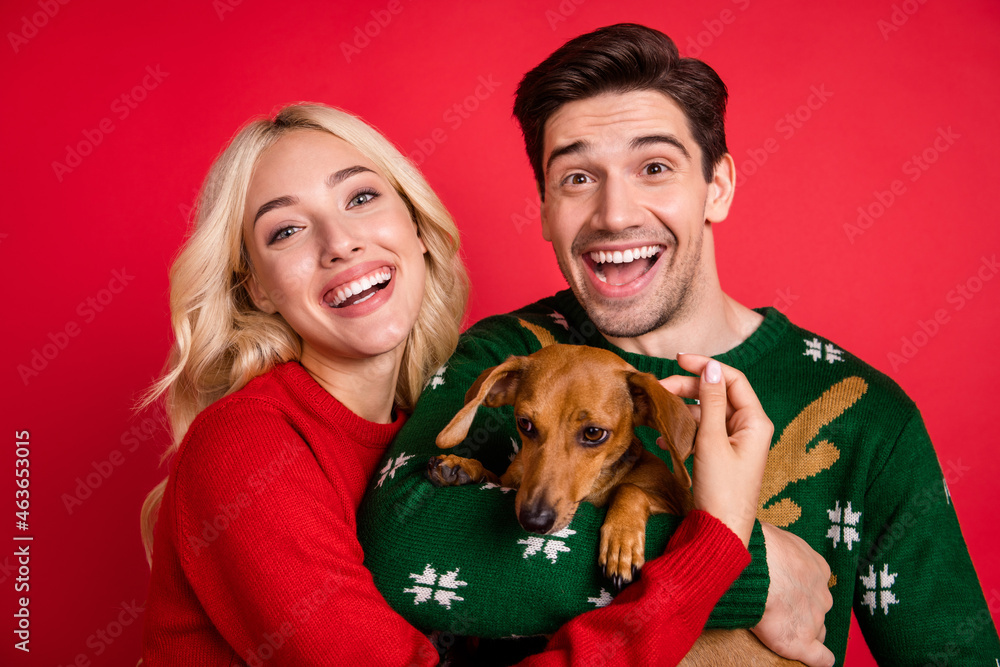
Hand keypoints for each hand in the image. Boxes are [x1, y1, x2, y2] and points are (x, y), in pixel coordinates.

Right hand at [660, 354, 770, 546]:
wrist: (720, 533)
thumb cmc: (721, 491)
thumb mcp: (712, 441)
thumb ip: (711, 402)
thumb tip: (710, 369)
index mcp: (755, 422)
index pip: (732, 379)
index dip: (705, 366)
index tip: (678, 359)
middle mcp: (748, 428)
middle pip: (717, 393)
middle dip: (688, 387)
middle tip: (660, 387)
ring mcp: (734, 442)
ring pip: (706, 412)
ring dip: (682, 409)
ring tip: (657, 411)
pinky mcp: (721, 455)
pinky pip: (702, 431)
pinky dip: (683, 429)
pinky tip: (663, 436)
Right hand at [752, 522, 834, 666]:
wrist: (755, 567)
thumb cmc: (757, 547)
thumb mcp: (773, 536)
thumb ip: (776, 548)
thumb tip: (760, 545)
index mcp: (817, 569)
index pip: (815, 586)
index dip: (800, 591)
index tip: (786, 592)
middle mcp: (821, 595)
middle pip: (818, 609)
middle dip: (804, 611)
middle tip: (781, 609)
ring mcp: (814, 619)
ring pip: (817, 630)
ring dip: (804, 630)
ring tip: (784, 630)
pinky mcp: (802, 640)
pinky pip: (820, 658)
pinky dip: (818, 660)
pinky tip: (815, 660)